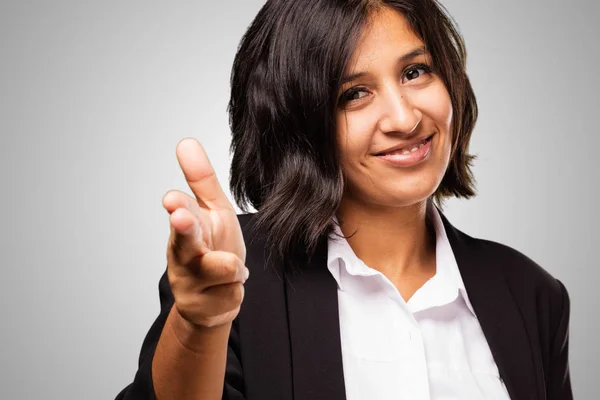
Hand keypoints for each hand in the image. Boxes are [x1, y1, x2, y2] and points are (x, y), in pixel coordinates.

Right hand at [162, 138, 247, 328]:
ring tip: (228, 269)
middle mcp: (182, 255)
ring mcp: (189, 284)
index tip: (173, 198)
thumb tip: (186, 142)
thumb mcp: (213, 212)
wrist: (210, 298)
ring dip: (234, 269)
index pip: (181, 213)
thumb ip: (201, 180)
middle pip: (185, 242)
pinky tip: (224, 291)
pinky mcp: (203, 309)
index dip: (179, 207)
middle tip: (181, 215)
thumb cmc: (213, 246)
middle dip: (185, 228)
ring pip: (226, 269)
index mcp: (185, 228)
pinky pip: (235, 293)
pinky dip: (235, 290)